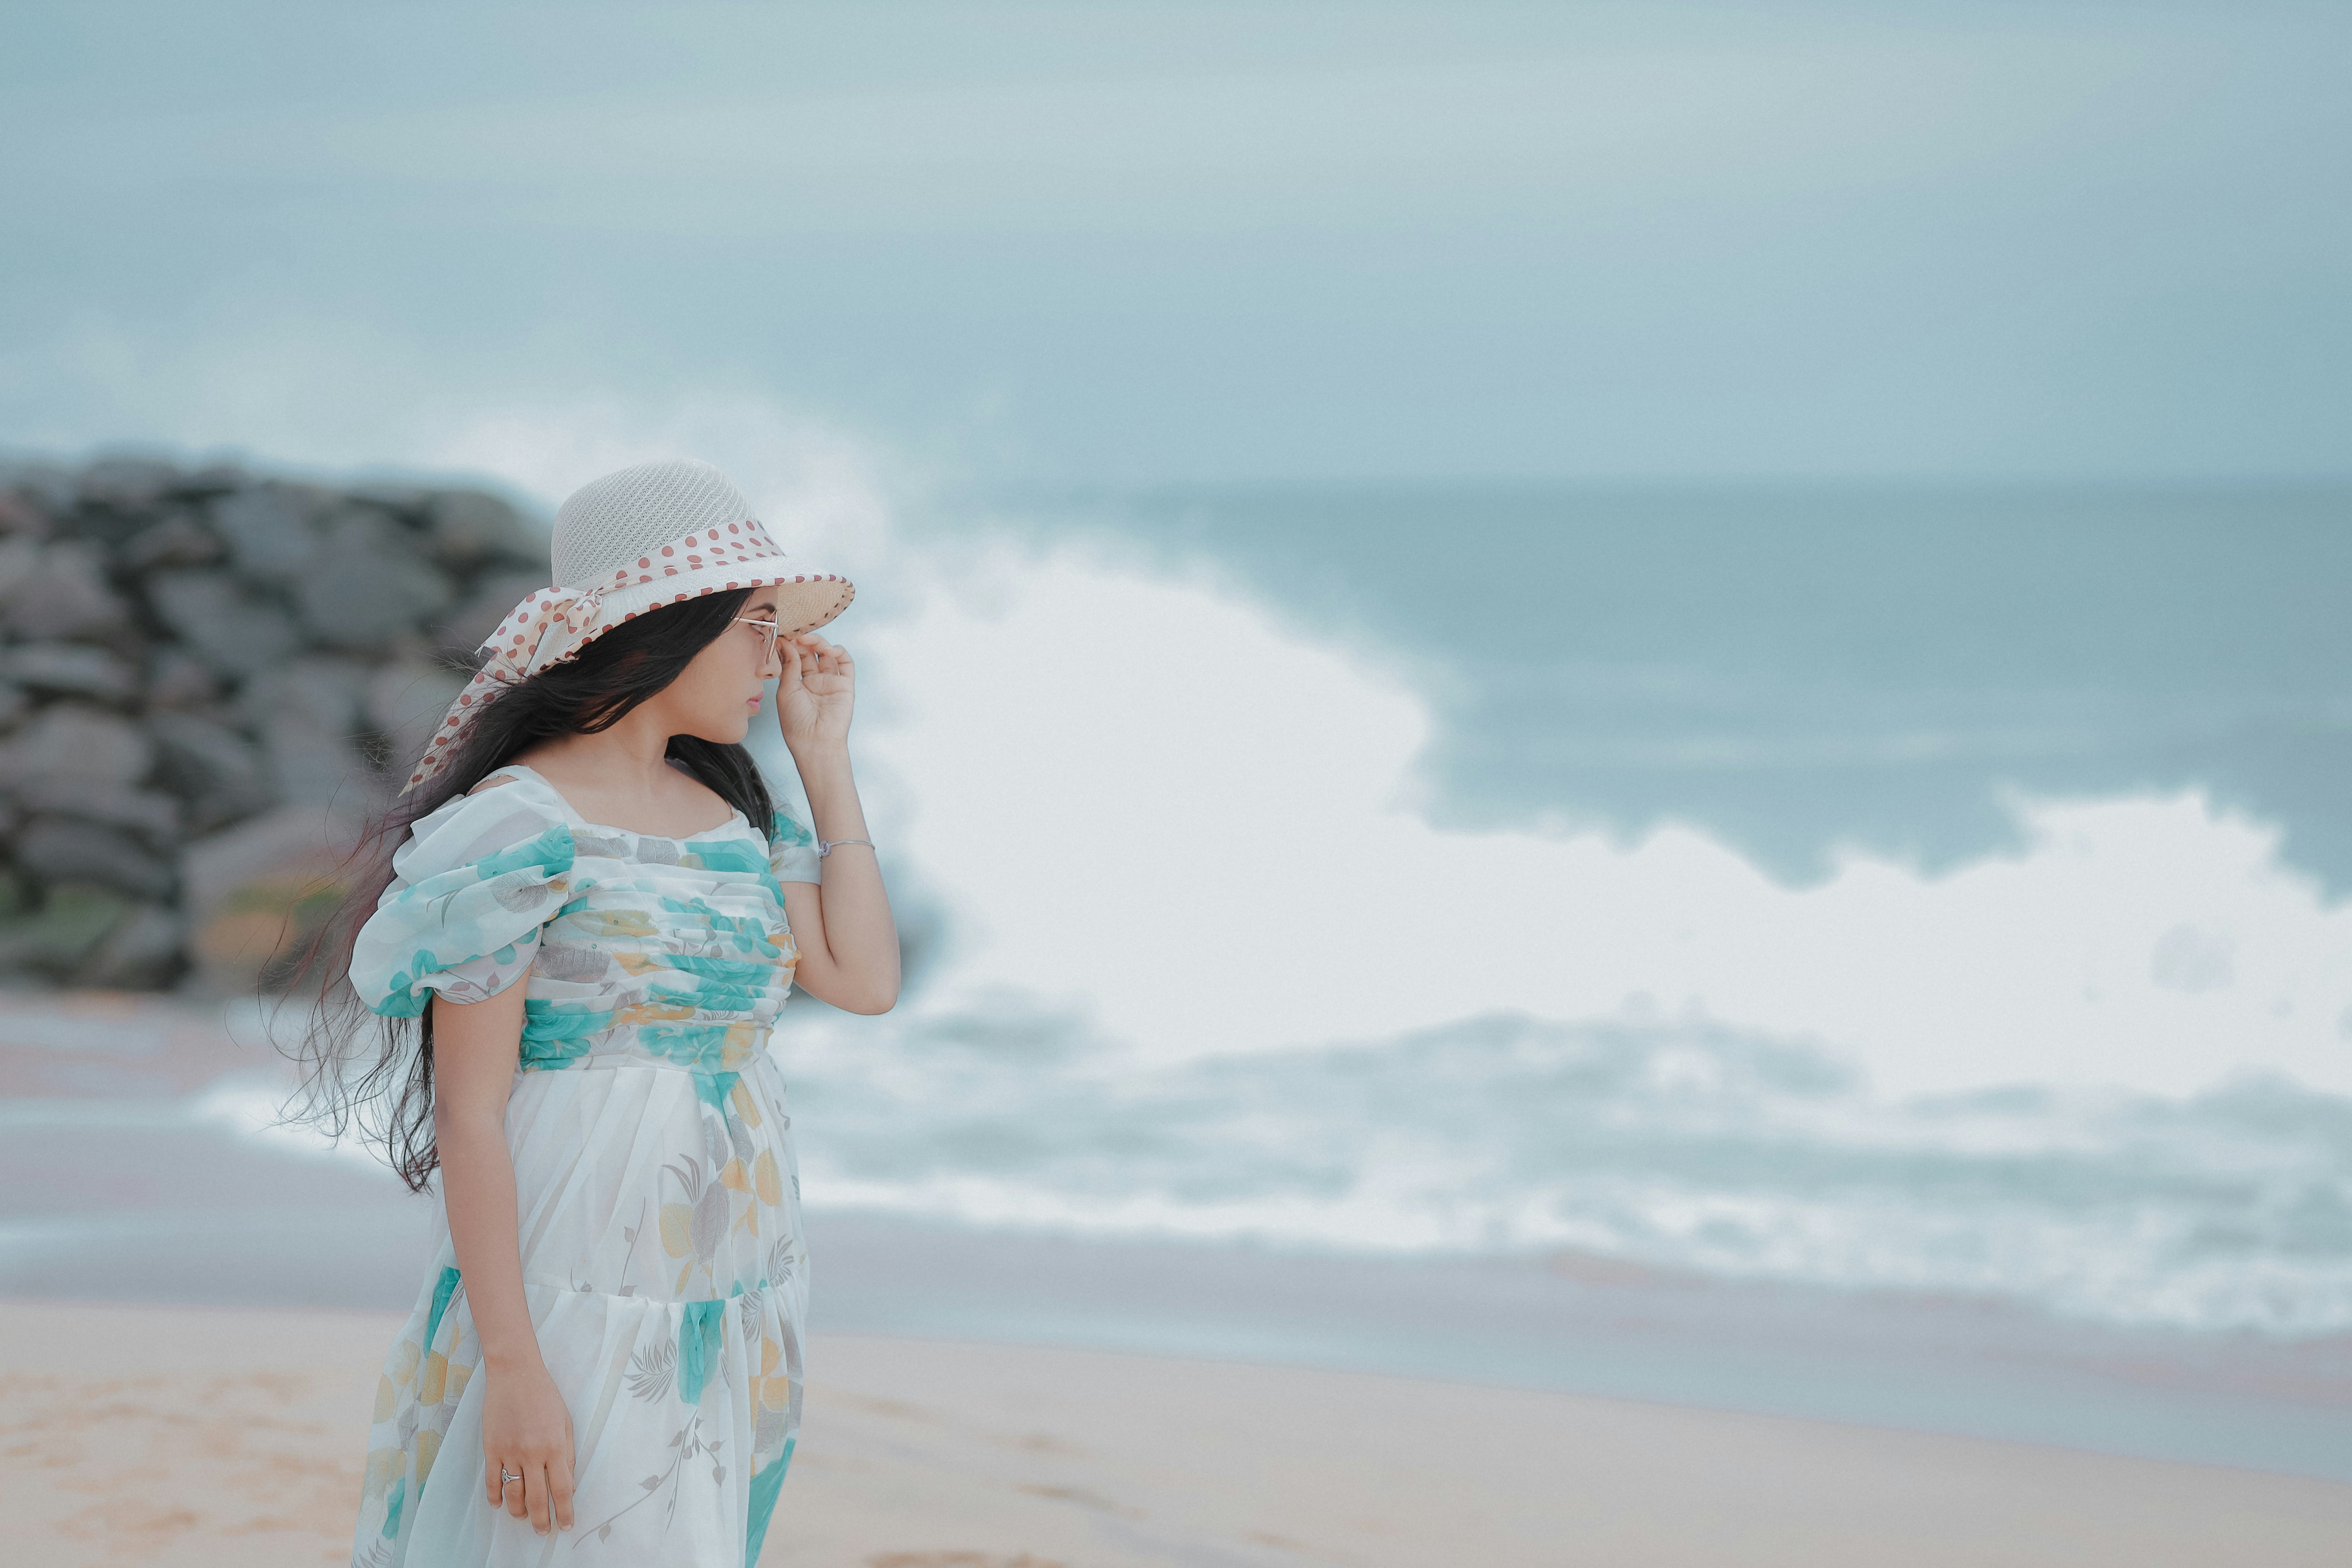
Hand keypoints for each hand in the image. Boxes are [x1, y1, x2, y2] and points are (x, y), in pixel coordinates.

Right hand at [481, 1358, 574, 1535]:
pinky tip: (499, 1505)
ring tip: (523, 1518)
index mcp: (555, 1446)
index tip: (566, 1525)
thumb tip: (568, 1483)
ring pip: (513, 1494)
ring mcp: (509, 1452)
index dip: (565, 1512)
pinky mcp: (491, 1448)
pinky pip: (492, 1480)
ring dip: (519, 1511)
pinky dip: (495, 1496)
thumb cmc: (545, 1395)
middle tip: (543, 1532)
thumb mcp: (566, 1421)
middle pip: (538, 1498)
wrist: (515, 1373)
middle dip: (542, 1520)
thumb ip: (568, 1453)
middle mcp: (532, 1453)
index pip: (562, 1490)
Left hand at [776, 631, 854, 754]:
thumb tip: (787, 642)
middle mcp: (814, 681)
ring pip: (826, 655)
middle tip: (796, 633)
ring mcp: (830, 682)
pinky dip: (839, 652)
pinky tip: (828, 649)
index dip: (790, 646)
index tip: (783, 635)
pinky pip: (845, 664)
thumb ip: (790, 665)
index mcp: (797, 684)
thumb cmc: (796, 722)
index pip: (795, 658)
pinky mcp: (845, 685)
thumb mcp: (786, 690)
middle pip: (810, 653)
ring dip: (819, 643)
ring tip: (808, 639)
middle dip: (802, 641)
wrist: (815, 742)